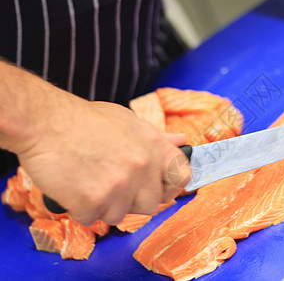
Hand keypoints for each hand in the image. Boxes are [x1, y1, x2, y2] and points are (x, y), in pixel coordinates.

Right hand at [16, 96, 190, 225]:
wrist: (46, 121)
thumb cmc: (86, 121)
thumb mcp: (128, 121)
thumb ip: (156, 138)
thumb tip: (181, 142)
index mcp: (154, 146)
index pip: (182, 176)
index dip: (172, 186)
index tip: (160, 188)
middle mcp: (142, 167)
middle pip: (151, 204)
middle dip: (132, 199)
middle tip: (111, 183)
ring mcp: (119, 185)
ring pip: (120, 214)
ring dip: (104, 204)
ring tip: (88, 180)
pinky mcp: (93, 201)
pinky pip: (92, 218)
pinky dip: (81, 208)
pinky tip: (73, 187)